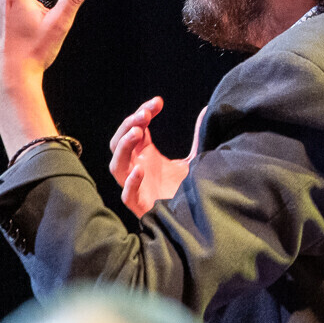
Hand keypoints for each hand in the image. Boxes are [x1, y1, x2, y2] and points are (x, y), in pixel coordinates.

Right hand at [108, 96, 204, 217]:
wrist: (189, 220)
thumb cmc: (184, 190)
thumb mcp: (192, 160)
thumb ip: (197, 138)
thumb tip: (207, 110)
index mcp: (144, 155)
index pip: (135, 128)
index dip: (142, 113)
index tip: (158, 102)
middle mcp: (135, 167)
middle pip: (119, 142)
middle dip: (129, 125)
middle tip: (144, 114)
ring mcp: (134, 185)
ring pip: (116, 165)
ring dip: (124, 147)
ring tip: (137, 132)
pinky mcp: (138, 204)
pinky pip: (126, 193)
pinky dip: (131, 181)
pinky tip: (140, 169)